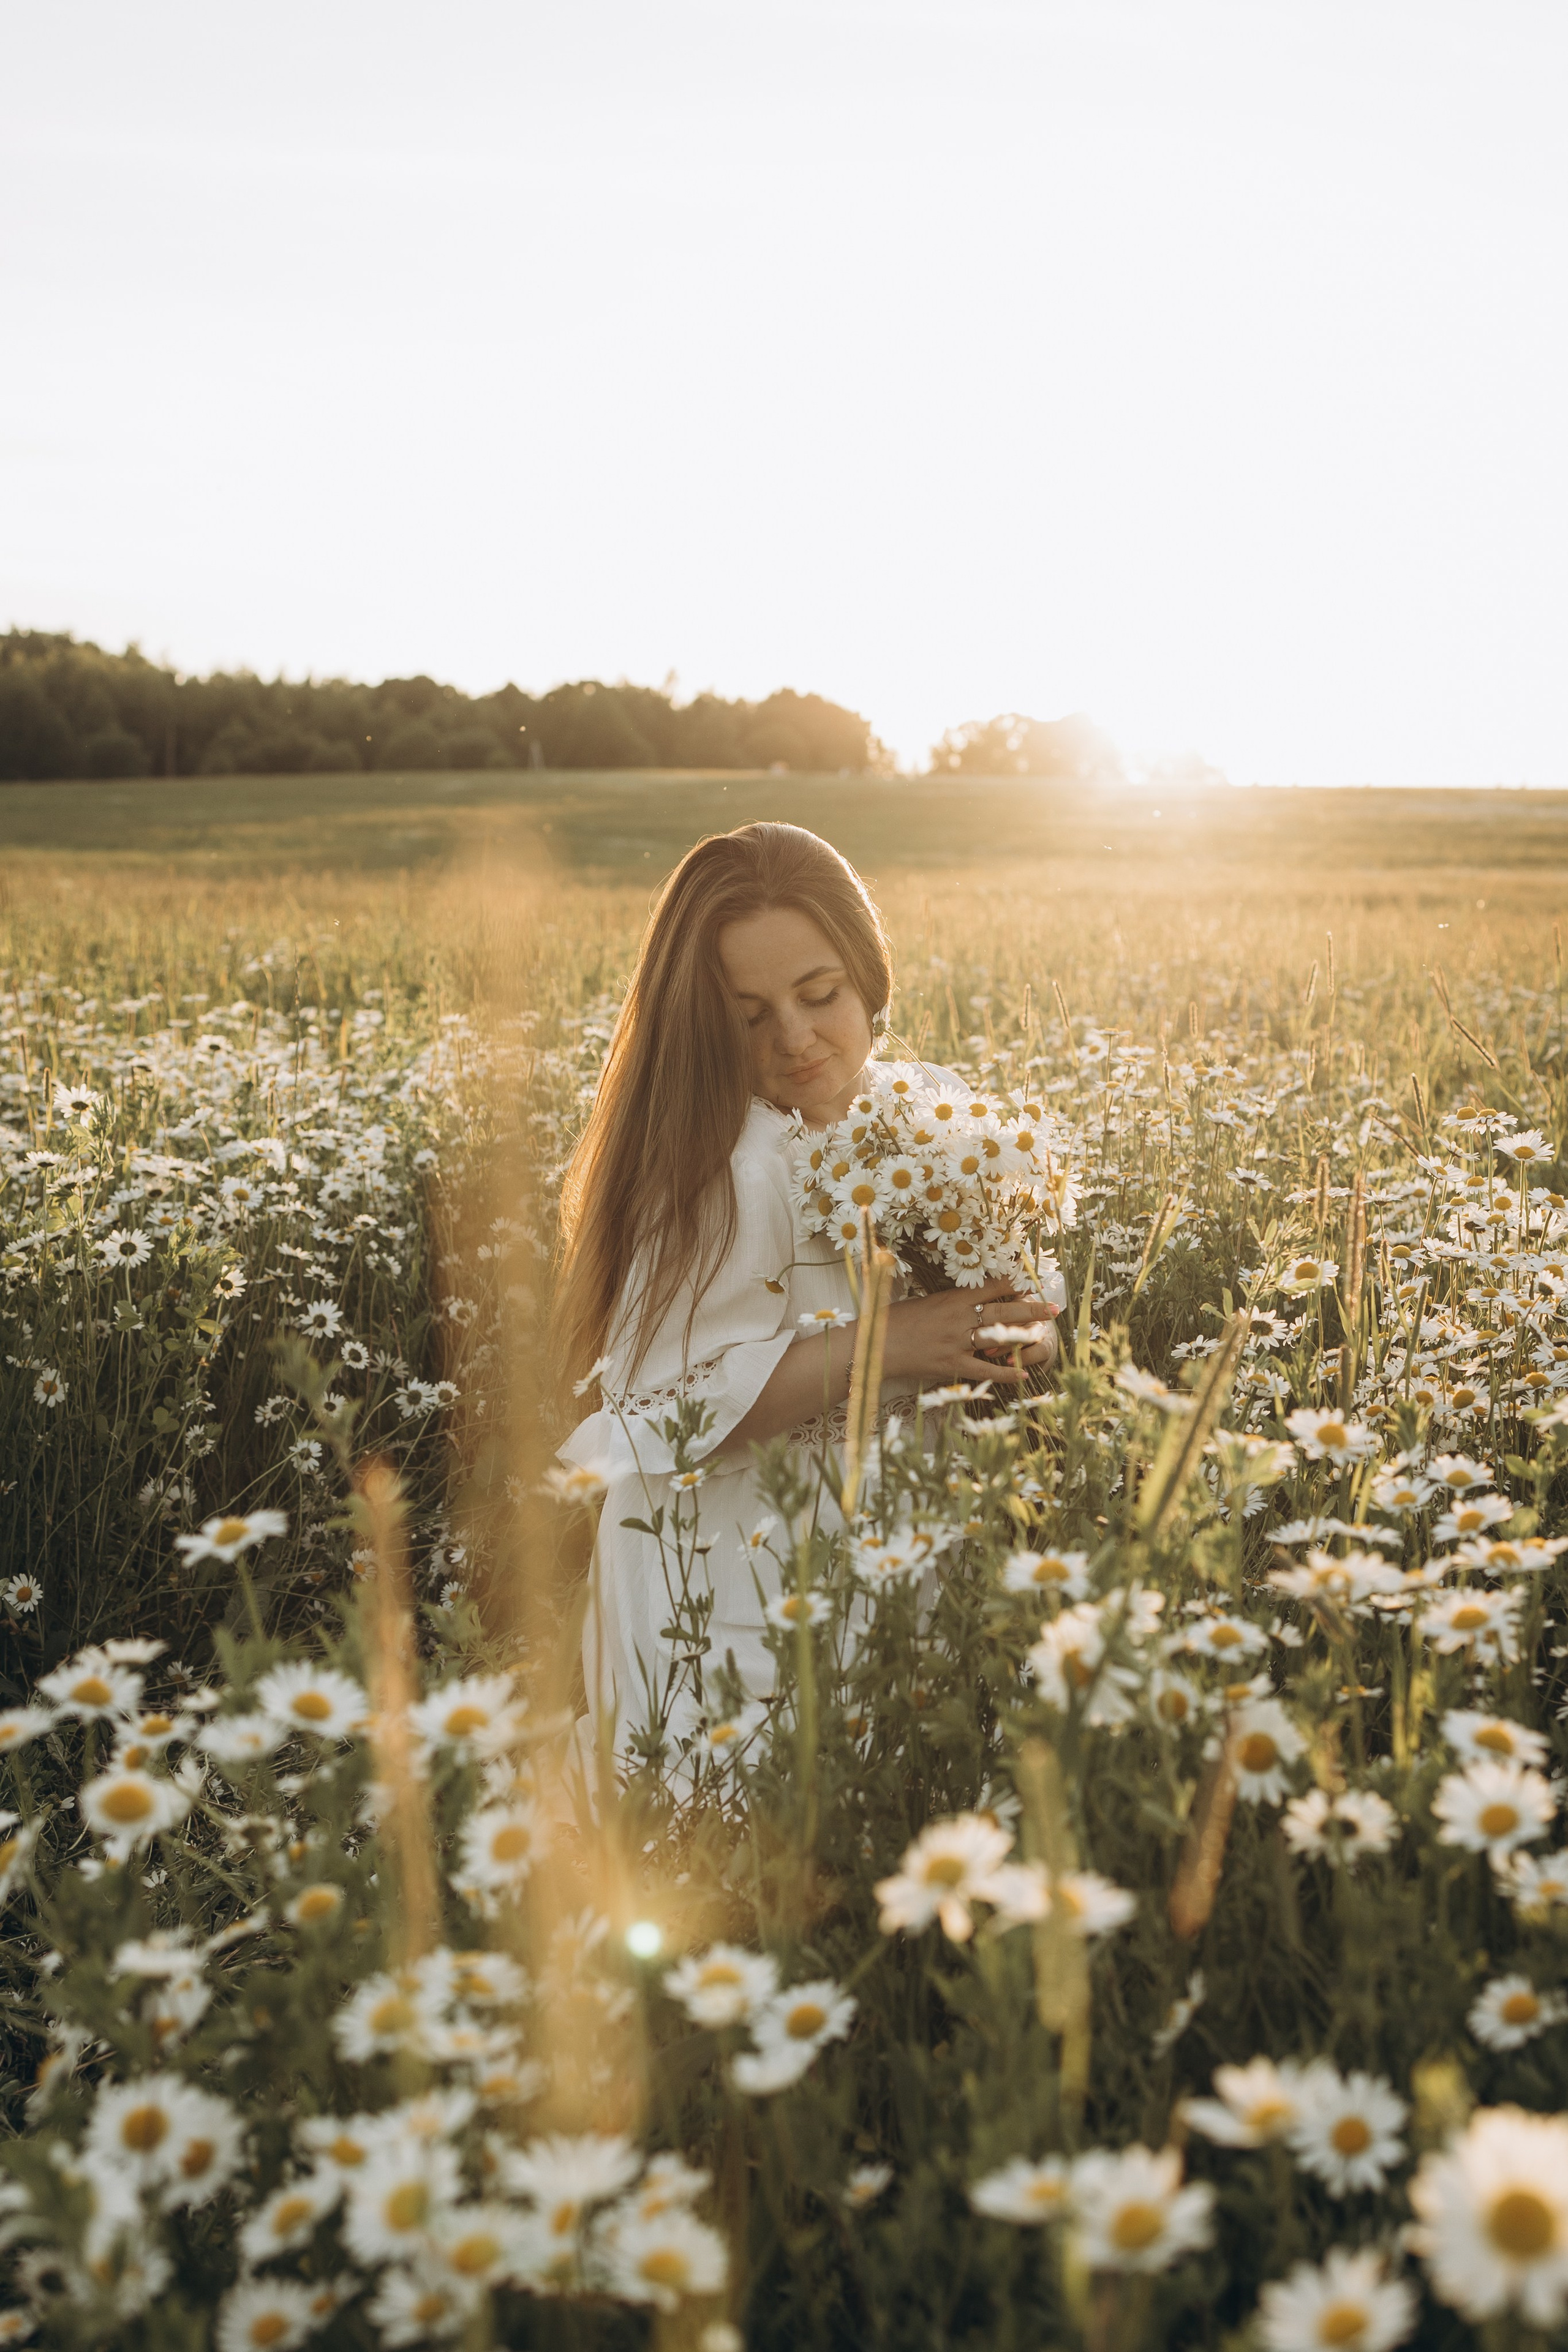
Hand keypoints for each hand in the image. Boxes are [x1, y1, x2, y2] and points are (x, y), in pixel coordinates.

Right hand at [883, 1277, 1061, 1387]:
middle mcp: (958, 1319)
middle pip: (1002, 1312)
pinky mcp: (951, 1365)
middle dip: (1030, 1309)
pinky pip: (984, 1369)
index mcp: (952, 1299)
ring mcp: (956, 1343)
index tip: (1030, 1281)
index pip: (990, 1288)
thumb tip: (974, 1299)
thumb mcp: (926, 1301)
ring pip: (998, 1338)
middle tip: (1053, 1308)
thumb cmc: (896, 1319)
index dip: (1013, 1284)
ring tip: (1044, 1334)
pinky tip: (1023, 1373)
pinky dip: (1005, 1373)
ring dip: (1023, 1336)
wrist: (877, 1344)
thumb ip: (952, 1302)